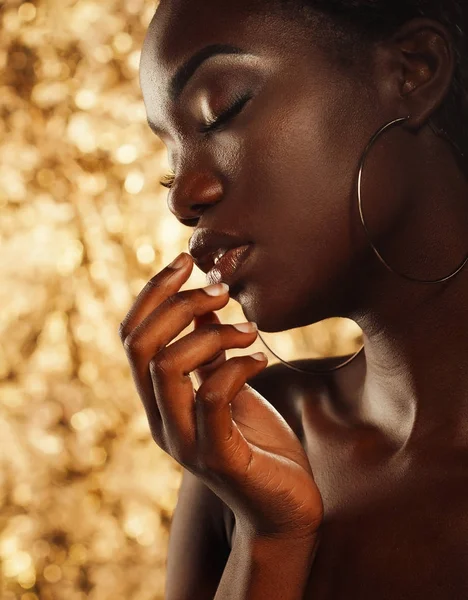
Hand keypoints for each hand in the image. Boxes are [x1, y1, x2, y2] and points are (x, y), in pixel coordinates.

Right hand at [119, 253, 323, 541]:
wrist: (283, 507)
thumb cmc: (257, 443)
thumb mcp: (229, 386)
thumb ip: (208, 351)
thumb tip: (202, 303)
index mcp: (159, 398)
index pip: (132, 336)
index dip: (152, 292)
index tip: (186, 261)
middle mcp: (160, 419)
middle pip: (139, 346)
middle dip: (178, 305)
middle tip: (221, 291)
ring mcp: (184, 441)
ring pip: (167, 368)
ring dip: (211, 334)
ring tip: (249, 330)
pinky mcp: (217, 458)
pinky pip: (212, 399)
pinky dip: (237, 367)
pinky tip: (260, 359)